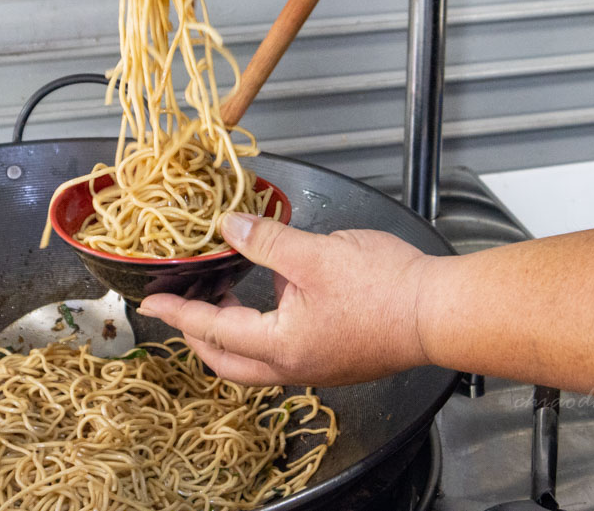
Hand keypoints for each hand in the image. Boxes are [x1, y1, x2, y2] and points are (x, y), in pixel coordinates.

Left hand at [137, 212, 436, 385]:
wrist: (440, 311)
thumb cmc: (385, 288)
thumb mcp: (314, 254)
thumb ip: (266, 240)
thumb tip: (230, 226)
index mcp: (281, 347)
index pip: (213, 331)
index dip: (180, 312)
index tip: (153, 303)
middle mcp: (295, 367)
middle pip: (229, 362)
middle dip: (200, 336)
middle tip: (184, 308)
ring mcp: (318, 367)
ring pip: (257, 359)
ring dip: (233, 333)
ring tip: (224, 297)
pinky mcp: (338, 359)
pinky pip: (286, 351)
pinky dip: (264, 330)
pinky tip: (276, 296)